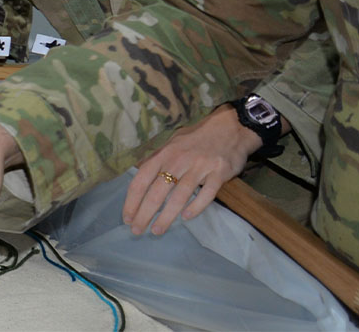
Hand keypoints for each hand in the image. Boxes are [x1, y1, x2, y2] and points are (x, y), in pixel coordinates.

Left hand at [123, 104, 261, 234]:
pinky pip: (206, 194)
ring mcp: (200, 167)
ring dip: (166, 216)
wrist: (231, 127)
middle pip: (157, 191)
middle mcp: (179, 160)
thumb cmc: (197, 137)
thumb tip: (139, 173)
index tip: (126, 216)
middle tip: (137, 230)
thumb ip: (158, 158)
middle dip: (144, 213)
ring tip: (156, 231)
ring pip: (179, 196)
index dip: (132, 199)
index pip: (142, 178)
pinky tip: (186, 218)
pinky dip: (195, 207)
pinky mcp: (218, 173)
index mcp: (165, 153)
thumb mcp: (173, 142)